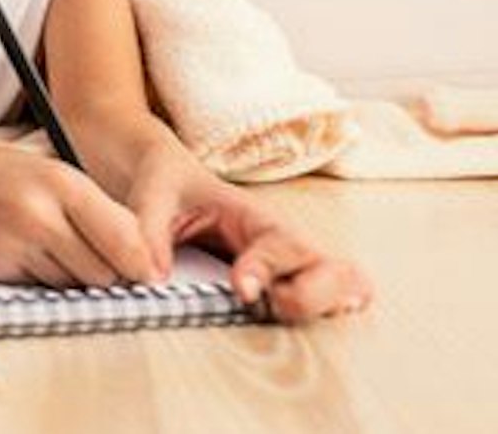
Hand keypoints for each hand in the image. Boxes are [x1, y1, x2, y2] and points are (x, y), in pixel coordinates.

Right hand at [0, 140, 159, 287]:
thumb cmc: (5, 174)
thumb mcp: (55, 174)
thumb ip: (99, 211)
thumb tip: (141, 261)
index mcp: (62, 183)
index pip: (123, 239)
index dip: (142, 265)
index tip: (152, 277)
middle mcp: (39, 215)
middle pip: (102, 272)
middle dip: (108, 272)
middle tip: (99, 258)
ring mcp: (15, 243)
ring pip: (72, 284)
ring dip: (73, 275)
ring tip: (54, 244)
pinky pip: (40, 287)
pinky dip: (42, 276)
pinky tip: (25, 248)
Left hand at [127, 155, 372, 320]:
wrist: (172, 179)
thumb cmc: (170, 186)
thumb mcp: (152, 198)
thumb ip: (151, 234)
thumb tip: (154, 279)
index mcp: (254, 216)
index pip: (281, 243)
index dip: (267, 269)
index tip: (243, 290)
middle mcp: (284, 242)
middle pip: (336, 271)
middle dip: (312, 297)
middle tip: (272, 305)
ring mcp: (293, 265)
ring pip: (346, 287)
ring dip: (324, 307)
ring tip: (283, 313)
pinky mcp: (288, 284)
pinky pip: (329, 301)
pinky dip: (325, 314)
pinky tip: (292, 319)